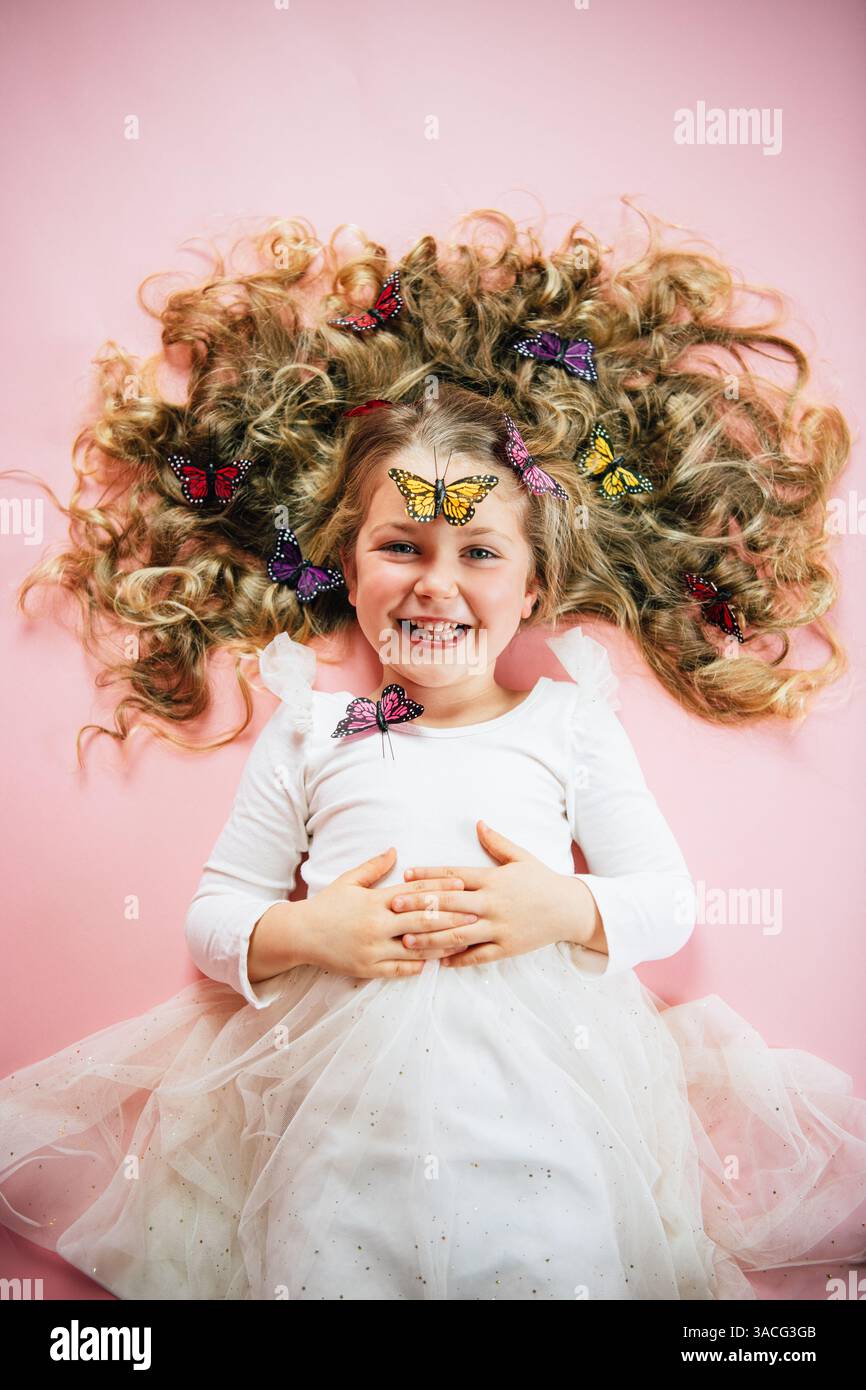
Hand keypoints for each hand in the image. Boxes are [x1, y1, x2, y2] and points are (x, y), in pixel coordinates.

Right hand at [303, 846, 480, 978]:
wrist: (300, 935)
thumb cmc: (327, 905)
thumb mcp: (348, 881)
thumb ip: (373, 867)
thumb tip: (394, 850)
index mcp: (375, 901)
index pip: (415, 893)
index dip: (440, 888)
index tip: (462, 885)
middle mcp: (377, 925)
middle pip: (422, 920)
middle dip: (451, 918)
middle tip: (475, 915)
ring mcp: (373, 949)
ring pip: (416, 948)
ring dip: (441, 944)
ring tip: (463, 941)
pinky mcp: (368, 969)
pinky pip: (399, 969)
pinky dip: (418, 965)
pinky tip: (434, 962)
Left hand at [390, 820, 599, 967]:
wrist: (570, 909)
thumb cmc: (543, 881)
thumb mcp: (521, 857)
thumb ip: (496, 843)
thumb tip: (478, 823)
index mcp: (493, 879)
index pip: (454, 875)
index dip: (428, 875)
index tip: (406, 875)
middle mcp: (493, 903)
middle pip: (449, 904)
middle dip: (419, 905)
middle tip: (394, 906)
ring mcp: (499, 926)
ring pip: (459, 933)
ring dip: (431, 936)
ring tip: (407, 939)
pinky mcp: (508, 947)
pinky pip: (479, 955)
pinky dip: (458, 959)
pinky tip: (440, 962)